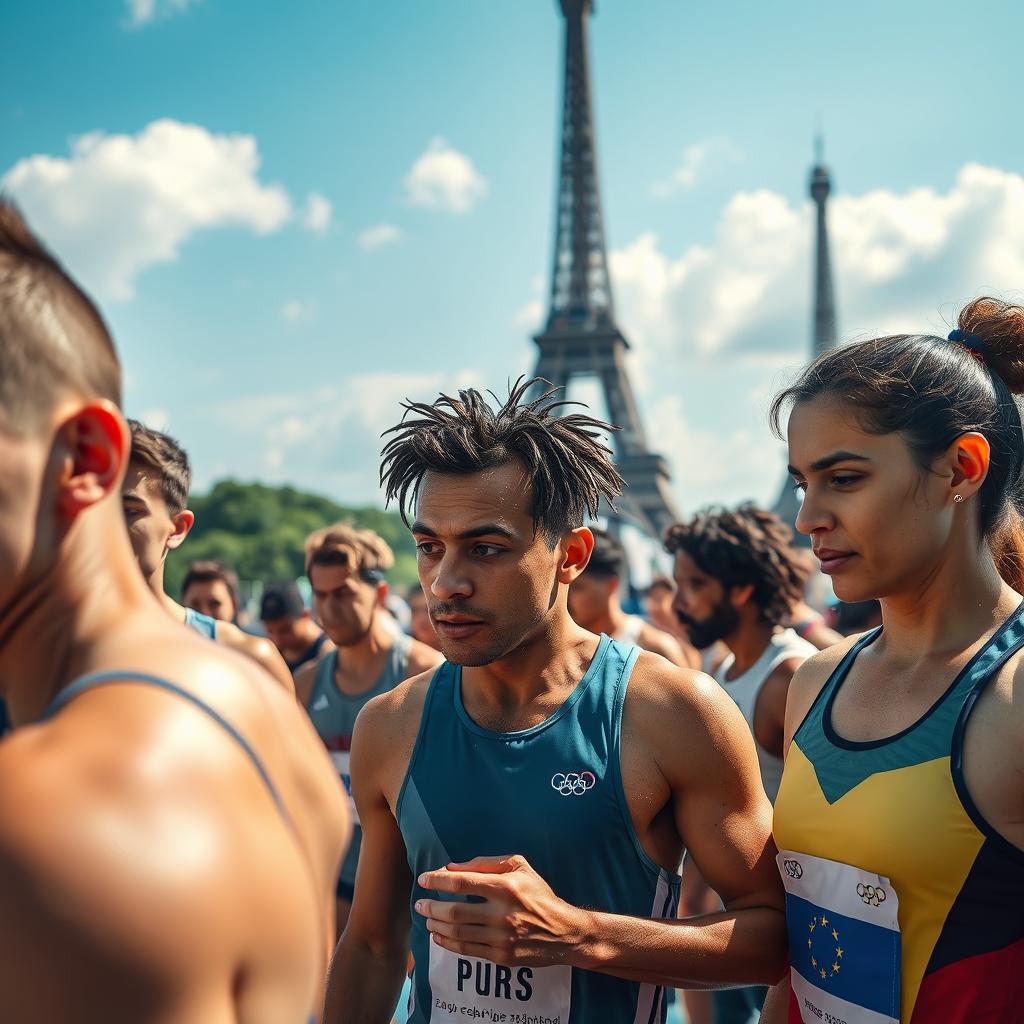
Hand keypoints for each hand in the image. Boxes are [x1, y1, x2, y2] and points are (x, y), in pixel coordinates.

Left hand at [415, 854, 590, 966]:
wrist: (564, 932)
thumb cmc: (539, 894)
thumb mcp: (520, 867)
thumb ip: (486, 864)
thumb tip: (452, 867)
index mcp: (506, 886)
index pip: (462, 882)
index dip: (438, 881)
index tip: (424, 879)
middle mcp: (502, 913)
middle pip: (455, 911)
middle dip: (431, 906)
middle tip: (419, 903)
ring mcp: (501, 937)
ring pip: (458, 933)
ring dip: (436, 925)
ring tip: (427, 918)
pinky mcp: (501, 956)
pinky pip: (467, 950)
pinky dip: (447, 943)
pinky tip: (439, 935)